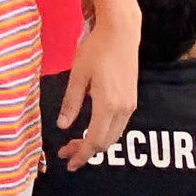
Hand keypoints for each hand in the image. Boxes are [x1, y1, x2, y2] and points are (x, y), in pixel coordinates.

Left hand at [54, 6, 138, 169]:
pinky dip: (105, 133)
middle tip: (67, 153)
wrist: (121, 33)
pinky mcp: (132, 99)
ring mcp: (130, 105)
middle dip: (86, 151)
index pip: (94, 140)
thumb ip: (71, 102)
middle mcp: (122, 109)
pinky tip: (92, 128)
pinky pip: (119, 125)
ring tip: (76, 143)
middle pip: (106, 142)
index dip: (81, 154)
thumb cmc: (96, 50)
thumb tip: (63, 126)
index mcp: (107, 105)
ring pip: (114, 135)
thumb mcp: (78, 75)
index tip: (69, 162)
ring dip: (96, 142)